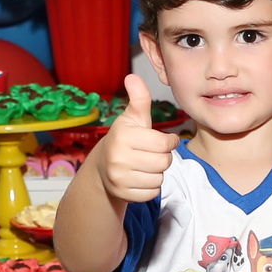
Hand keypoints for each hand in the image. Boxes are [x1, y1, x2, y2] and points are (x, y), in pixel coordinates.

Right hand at [97, 74, 181, 205]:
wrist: (103, 167)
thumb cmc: (124, 139)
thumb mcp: (132, 118)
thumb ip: (139, 99)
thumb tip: (133, 77)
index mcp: (123, 135)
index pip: (164, 143)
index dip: (169, 141)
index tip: (165, 140)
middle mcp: (118, 157)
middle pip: (164, 162)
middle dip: (163, 157)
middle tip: (152, 153)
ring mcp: (119, 177)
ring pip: (159, 178)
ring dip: (157, 172)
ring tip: (145, 165)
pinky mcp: (123, 194)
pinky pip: (152, 192)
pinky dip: (151, 186)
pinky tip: (140, 177)